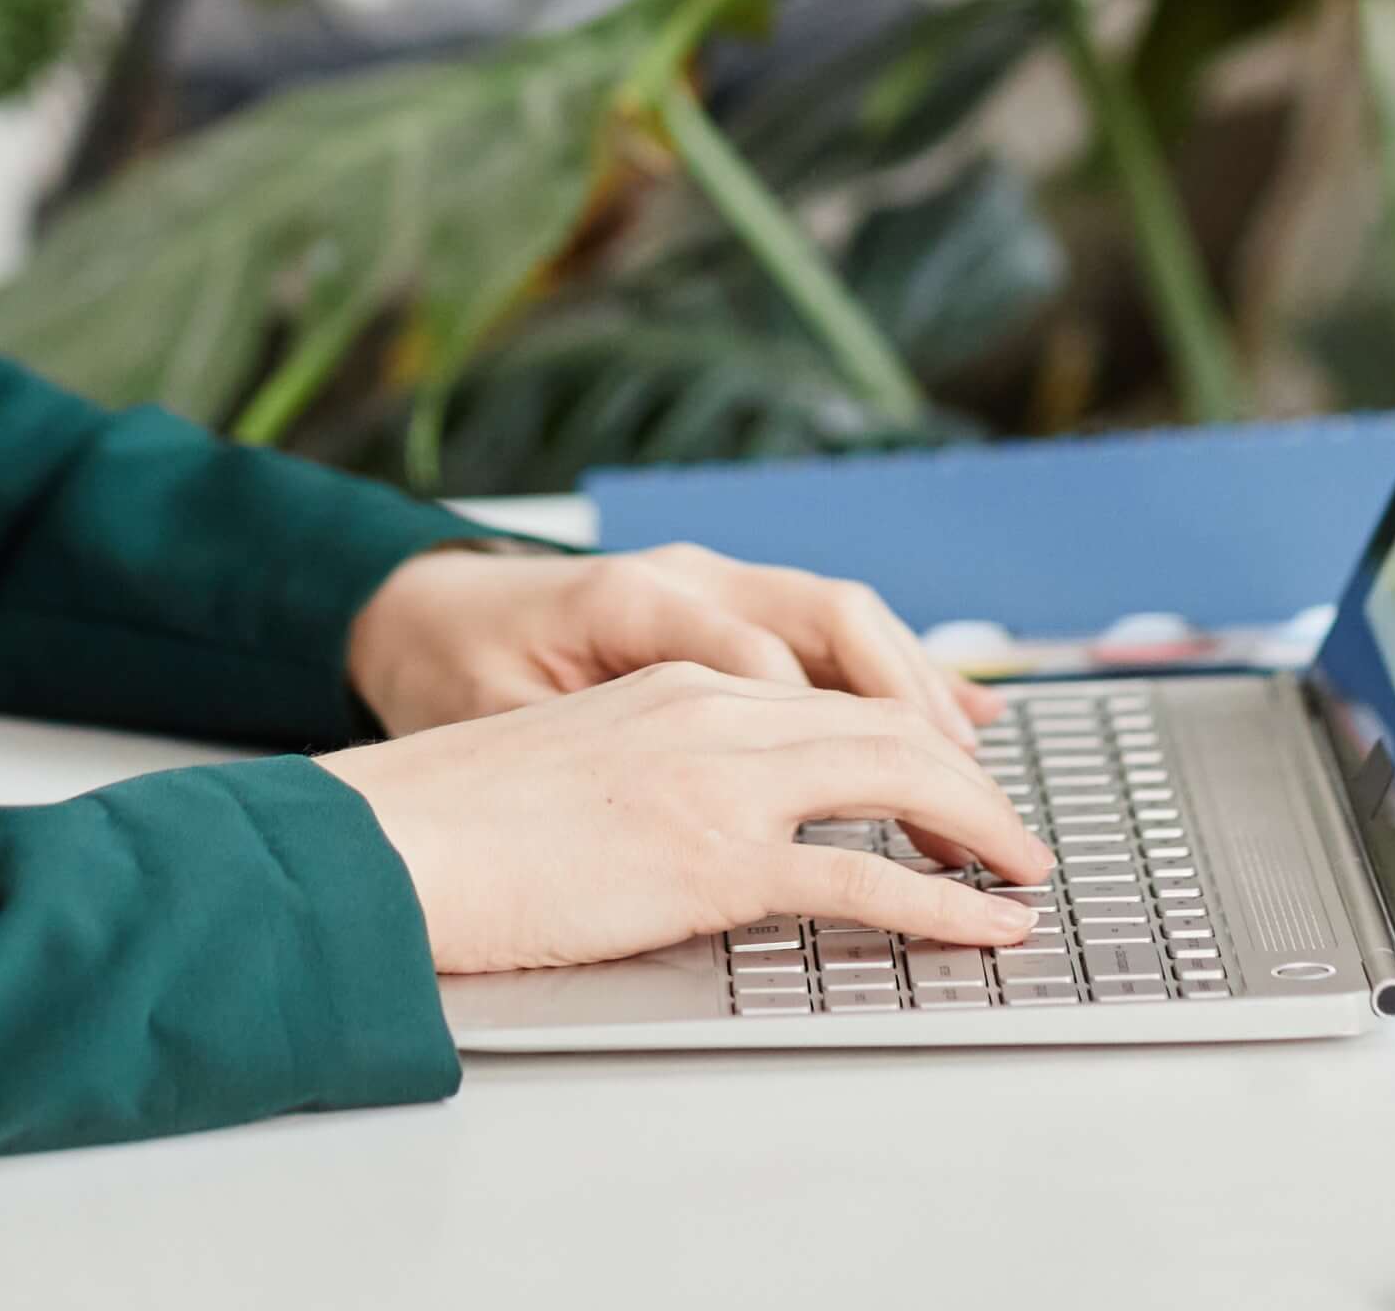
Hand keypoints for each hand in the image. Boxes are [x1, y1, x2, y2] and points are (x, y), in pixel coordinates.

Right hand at [321, 663, 1052, 973]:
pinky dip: (943, 904)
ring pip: (897, 777)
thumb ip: (655, 765)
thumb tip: (699, 821)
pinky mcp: (714, 857)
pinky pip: (863, 877)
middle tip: (1014, 832)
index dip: (910, 732)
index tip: (953, 778)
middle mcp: (712, 708)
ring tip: (1024, 870)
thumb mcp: (576, 759)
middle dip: (968, 779)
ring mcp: (719, 778)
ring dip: (979, 826)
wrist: (389, 841)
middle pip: (886, 722)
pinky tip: (986, 924)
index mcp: (677, 681)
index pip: (830, 691)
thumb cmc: (456, 818)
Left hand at [343, 542, 999, 750]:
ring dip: (916, 697)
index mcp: (627, 597)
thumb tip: (664, 818)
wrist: (418, 611)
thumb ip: (586, 757)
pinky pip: (830, 633)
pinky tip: (954, 721)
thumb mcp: (493, 723)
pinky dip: (894, 681)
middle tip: (975, 813)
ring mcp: (712, 582)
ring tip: (977, 780)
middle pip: (830, 623)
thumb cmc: (446, 672)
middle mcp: (687, 576)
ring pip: (844, 620)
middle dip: (913, 717)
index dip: (836, 734)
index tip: (894, 808)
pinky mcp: (723, 607)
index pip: (760, 655)